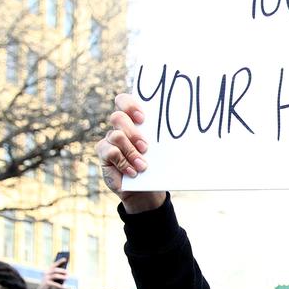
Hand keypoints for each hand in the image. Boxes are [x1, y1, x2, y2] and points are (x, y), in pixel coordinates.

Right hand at [33, 258, 69, 288]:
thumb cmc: (50, 283)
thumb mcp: (54, 278)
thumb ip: (58, 274)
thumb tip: (66, 272)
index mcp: (48, 270)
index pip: (54, 264)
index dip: (59, 261)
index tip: (65, 259)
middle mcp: (46, 273)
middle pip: (55, 269)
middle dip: (62, 270)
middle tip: (68, 272)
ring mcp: (46, 278)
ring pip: (55, 275)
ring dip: (62, 276)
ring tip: (67, 278)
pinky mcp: (46, 283)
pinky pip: (54, 283)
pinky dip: (59, 285)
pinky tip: (63, 287)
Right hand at [95, 94, 164, 213]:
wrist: (147, 187)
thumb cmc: (158, 164)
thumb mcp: (165, 150)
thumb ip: (165, 138)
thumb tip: (183, 132)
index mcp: (134, 120)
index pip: (124, 101)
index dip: (130, 105)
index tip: (143, 118)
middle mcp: (120, 127)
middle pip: (118, 117)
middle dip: (133, 132)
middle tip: (145, 147)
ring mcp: (110, 140)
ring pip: (116, 136)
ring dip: (131, 151)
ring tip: (143, 165)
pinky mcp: (104, 155)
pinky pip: (111, 152)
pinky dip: (124, 163)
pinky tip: (133, 172)